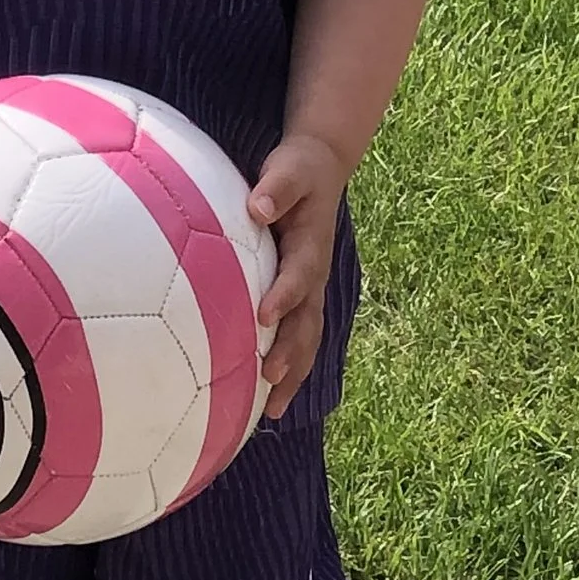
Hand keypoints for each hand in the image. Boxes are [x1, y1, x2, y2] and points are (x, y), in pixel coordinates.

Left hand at [246, 133, 348, 416]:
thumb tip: (258, 206)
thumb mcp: (289, 170)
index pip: (300, 275)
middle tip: (269, 378)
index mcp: (311, 246)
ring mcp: (311, 290)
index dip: (285, 296)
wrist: (320, 170)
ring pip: (307, 339)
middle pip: (308, 321)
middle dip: (291, 352)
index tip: (264, 317)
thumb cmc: (298, 171)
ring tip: (272, 410)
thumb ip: (276, 188)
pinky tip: (267, 400)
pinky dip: (289, 369)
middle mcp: (314, 275)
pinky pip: (299, 339)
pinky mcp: (302, 298)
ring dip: (292, 373)